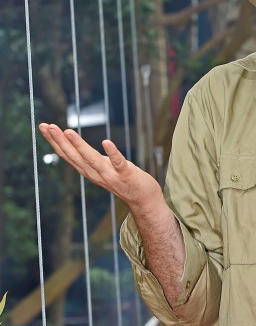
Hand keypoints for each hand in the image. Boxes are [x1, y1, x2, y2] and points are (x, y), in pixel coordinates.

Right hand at [39, 124, 161, 211]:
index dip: (54, 141)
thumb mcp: (100, 167)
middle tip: (48, 126)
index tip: (43, 126)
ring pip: (91, 159)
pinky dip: (112, 153)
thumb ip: (87, 157)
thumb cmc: (121, 178)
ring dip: (78, 145)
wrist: (143, 199)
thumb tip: (72, 142)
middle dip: (60, 141)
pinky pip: (118, 163)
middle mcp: (95, 174)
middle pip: (74, 156)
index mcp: (88, 170)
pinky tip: (106, 142)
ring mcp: (110, 175)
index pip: (67, 155)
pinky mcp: (126, 174)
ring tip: (67, 131)